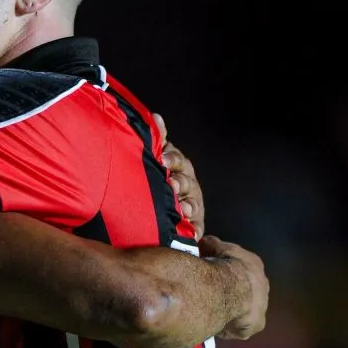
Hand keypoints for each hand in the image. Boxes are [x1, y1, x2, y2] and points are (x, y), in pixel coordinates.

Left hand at [153, 113, 203, 238]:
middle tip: (172, 185)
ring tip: (183, 208)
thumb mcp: (156, 159)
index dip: (172, 159)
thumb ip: (157, 139)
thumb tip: (157, 117)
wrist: (151, 211)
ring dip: (189, 205)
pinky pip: (196, 227)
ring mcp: (192, 205)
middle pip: (187, 182)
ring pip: (193, 204)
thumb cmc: (156, 180)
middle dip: (180, 183)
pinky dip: (194, 228)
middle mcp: (188, 185)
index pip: (178, 160)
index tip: (163, 160)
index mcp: (177, 167)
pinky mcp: (194, 226)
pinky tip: (191, 230)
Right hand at [199, 236, 268, 340]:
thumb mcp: (214, 247)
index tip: (215, 276)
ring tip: (213, 311)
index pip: (241, 270)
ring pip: (244, 310)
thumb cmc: (224, 265)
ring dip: (231, 310)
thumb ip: (211, 245)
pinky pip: (238, 327)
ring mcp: (262, 308)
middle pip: (246, 291)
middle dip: (232, 293)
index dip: (227, 273)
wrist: (232, 289)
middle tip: (214, 295)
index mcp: (255, 267)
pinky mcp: (255, 326)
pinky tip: (214, 323)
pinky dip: (227, 326)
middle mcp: (263, 288)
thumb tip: (205, 242)